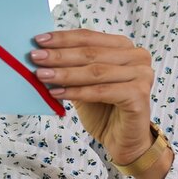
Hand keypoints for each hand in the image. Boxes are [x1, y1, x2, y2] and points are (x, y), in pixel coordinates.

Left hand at [29, 30, 155, 164]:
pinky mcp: (139, 95)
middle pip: (91, 53)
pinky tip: (56, 93)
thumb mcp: (83, 83)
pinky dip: (76, 92)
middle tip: (35, 57)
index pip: (89, 37)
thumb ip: (71, 66)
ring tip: (41, 75)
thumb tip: (41, 53)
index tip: (38, 40)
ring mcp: (142, 74)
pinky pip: (101, 91)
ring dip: (65, 73)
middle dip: (60, 55)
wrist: (124, 141)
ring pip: (95, 71)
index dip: (63, 38)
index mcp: (125, 47)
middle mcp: (138, 56)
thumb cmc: (104, 110)